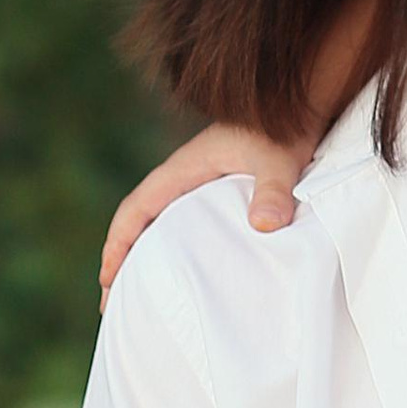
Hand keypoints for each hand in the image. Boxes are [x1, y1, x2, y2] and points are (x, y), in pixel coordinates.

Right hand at [100, 121, 312, 303]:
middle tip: (111, 304)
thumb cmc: (286, 128)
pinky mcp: (215, 190)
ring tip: (138, 296)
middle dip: (120, 260)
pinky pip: (180, 223)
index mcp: (183, 169)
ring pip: (156, 224)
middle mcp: (183, 177)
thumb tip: (264, 226)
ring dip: (142, 256)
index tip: (106, 281)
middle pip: (138, 222)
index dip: (117, 246)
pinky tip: (179, 272)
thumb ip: (273, 191)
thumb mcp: (280, 161)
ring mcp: (197, 184)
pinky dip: (169, 248)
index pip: (136, 210)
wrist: (300, 103)